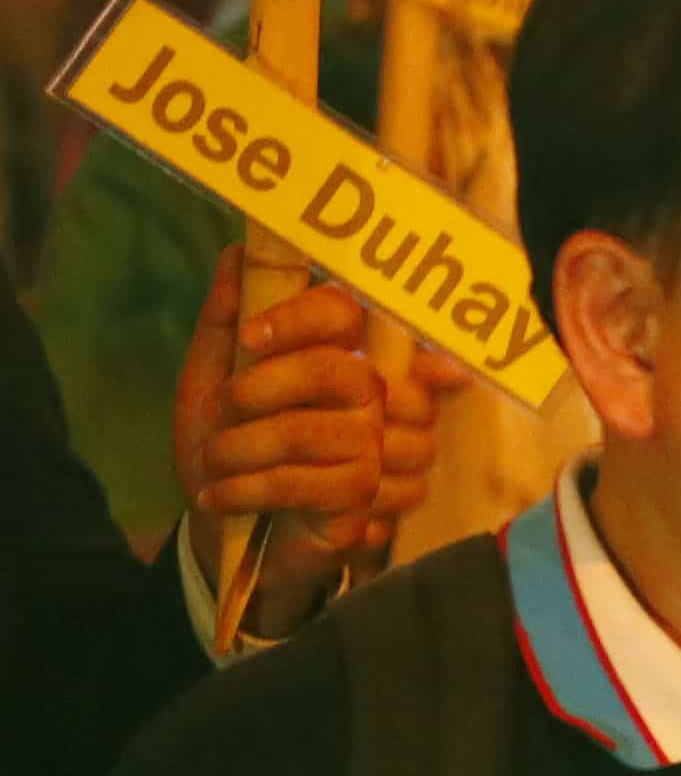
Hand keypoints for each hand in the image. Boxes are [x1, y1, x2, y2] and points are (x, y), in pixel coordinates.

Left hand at [174, 256, 440, 626]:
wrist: (225, 523)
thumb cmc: (228, 447)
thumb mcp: (209, 379)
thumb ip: (225, 319)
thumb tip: (238, 251)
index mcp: (335, 355)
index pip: (347, 314)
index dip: (303, 318)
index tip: (252, 338)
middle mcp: (370, 395)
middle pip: (339, 371)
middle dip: (264, 389)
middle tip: (223, 411)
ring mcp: (375, 447)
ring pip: (313, 432)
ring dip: (242, 449)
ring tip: (215, 465)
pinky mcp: (365, 498)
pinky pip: (305, 483)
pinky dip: (248, 488)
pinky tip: (221, 495)